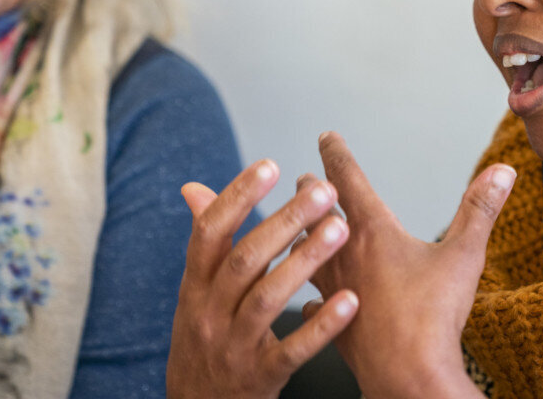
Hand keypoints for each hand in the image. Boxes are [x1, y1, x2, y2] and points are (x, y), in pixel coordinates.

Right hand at [167, 159, 359, 398]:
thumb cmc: (205, 340)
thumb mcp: (195, 293)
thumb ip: (205, 244)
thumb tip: (194, 188)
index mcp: (194, 286)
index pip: (209, 233)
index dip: (236, 197)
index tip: (271, 165)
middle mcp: (209, 313)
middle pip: (245, 260)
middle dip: (285, 221)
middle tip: (324, 191)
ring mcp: (233, 347)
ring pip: (267, 299)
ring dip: (305, 262)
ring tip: (340, 230)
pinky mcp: (259, 377)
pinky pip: (291, 350)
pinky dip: (320, 326)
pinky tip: (349, 301)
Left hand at [307, 132, 514, 398]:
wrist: (407, 376)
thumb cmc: (434, 315)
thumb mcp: (464, 255)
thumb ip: (480, 209)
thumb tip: (502, 170)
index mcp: (372, 231)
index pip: (347, 179)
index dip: (336, 154)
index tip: (325, 136)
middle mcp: (344, 256)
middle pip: (317, 215)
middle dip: (310, 194)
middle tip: (300, 181)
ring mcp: (333, 292)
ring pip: (305, 257)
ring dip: (300, 241)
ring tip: (296, 234)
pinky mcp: (333, 324)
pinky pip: (312, 306)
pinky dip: (309, 299)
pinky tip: (308, 304)